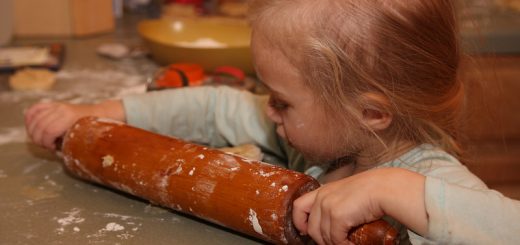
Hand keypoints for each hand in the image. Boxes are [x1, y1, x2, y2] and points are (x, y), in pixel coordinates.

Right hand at [24, 100, 124, 149]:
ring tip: (42, 139)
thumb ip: (68, 146)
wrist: (99, 114)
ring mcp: (56, 106)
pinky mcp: (53, 104)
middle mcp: (61, 110)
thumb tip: (56, 154)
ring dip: (33, 131)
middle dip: (39, 139)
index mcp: (69, 118)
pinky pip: (34, 109)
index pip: (48, 131)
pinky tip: (32, 128)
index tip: (52, 148)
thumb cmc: (92, 131)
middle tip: (46, 146)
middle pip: (39, 126)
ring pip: (34, 118)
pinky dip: (29, 119)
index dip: (46, 143)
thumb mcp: (81, 140)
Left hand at [293, 168, 426, 244]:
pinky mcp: (337, 215)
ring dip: (335, 244)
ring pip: (323, 237)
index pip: (298, 206)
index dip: (299, 222)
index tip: (306, 231)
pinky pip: (335, 239)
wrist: (384, 188)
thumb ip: (335, 203)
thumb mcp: (346, 193)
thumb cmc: (371, 191)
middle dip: (322, 240)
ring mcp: (328, 206)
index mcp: (322, 191)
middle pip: (311, 228)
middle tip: (336, 242)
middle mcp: (322, 197)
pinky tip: (352, 244)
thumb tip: (332, 224)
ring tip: (347, 243)